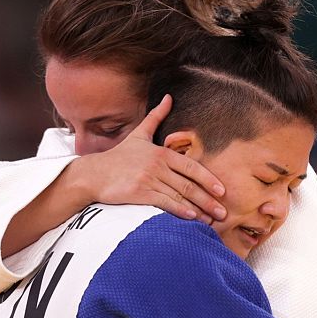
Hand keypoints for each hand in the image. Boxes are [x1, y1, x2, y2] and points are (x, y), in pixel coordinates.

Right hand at [77, 95, 226, 223]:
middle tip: (223, 213)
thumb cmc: (119, 157)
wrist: (93, 174)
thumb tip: (169, 97)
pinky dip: (180, 211)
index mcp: (161, 152)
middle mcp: (158, 165)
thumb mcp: (139, 134)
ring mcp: (149, 179)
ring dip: (198, 209)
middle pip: (189, 184)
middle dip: (209, 200)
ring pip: (180, 196)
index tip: (222, 191)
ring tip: (211, 221)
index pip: (192, 167)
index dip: (209, 179)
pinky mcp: (140, 193)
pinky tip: (192, 217)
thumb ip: (156, 117)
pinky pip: (165, 203)